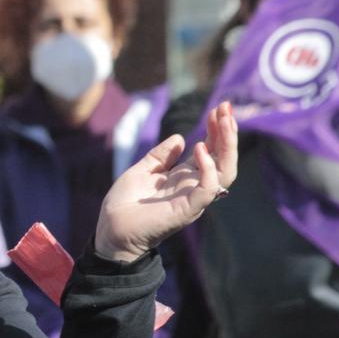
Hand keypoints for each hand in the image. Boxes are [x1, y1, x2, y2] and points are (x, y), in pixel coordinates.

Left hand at [95, 101, 237, 262]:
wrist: (111, 230)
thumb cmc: (124, 204)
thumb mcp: (142, 170)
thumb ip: (161, 156)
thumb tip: (180, 137)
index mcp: (184, 178)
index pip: (211, 151)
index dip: (216, 130)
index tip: (218, 108)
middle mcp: (193, 187)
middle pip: (223, 158)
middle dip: (227, 132)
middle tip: (226, 108)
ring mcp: (192, 198)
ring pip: (224, 171)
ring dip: (226, 145)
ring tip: (223, 122)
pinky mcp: (186, 209)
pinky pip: (207, 189)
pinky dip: (208, 168)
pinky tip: (199, 148)